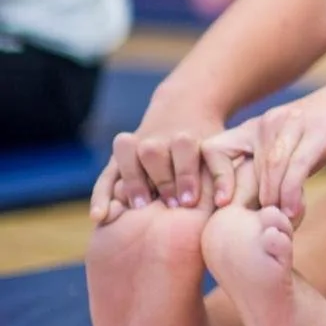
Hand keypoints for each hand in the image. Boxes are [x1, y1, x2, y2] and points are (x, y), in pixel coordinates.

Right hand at [91, 98, 225, 224]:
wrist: (185, 108)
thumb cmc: (208, 144)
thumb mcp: (219, 149)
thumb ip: (223, 172)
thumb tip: (226, 202)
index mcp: (185, 136)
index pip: (184, 151)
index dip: (186, 176)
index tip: (189, 201)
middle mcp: (158, 139)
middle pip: (153, 152)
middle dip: (162, 180)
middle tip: (170, 205)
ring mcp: (135, 148)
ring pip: (128, 155)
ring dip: (133, 182)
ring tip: (139, 207)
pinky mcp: (118, 160)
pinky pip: (106, 176)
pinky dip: (101, 196)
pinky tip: (99, 217)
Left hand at [200, 71, 325, 220]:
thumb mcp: (294, 150)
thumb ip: (275, 174)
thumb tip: (260, 212)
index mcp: (253, 128)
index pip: (213, 151)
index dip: (213, 178)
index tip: (222, 206)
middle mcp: (266, 123)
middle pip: (246, 168)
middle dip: (249, 202)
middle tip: (260, 227)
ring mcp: (292, 123)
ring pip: (271, 168)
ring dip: (273, 200)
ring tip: (279, 223)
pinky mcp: (318, 130)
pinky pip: (297, 165)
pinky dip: (293, 191)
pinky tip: (295, 210)